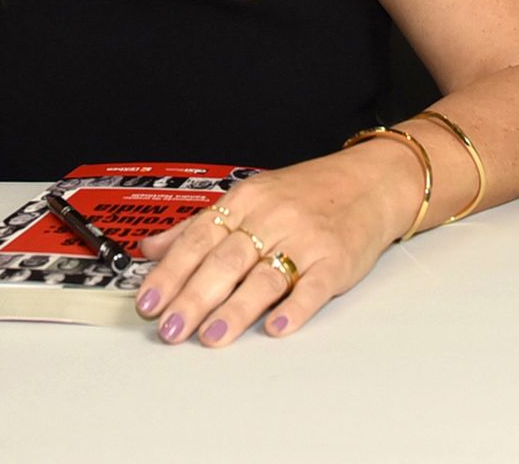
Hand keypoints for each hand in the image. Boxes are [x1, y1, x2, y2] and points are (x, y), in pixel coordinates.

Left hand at [133, 146, 411, 346]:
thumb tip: (150, 249)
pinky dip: (295, 307)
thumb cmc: (306, 194)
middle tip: (171, 328)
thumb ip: (199, 226)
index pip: (199, 238)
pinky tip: (276, 326)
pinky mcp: (336, 260)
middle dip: (195, 297)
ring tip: (211, 336)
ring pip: (264, 276)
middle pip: (226, 260)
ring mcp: (306, 238)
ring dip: (236, 309)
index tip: (149, 302)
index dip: (171, 272)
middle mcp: (272, 217)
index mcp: (246, 200)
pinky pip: (313, 286)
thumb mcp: (250, 197)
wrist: (370, 182)